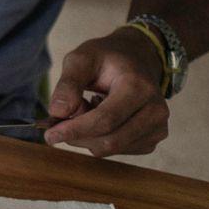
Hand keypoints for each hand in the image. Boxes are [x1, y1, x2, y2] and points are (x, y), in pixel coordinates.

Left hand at [44, 27, 169, 155]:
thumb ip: (68, 83)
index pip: (105, 120)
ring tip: (85, 108)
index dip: (75, 130)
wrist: (137, 59)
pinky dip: (100, 139)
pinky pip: (119, 150)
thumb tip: (57, 112)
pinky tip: (98, 118)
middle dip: (77, 136)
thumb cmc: (107, 58)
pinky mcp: (153, 139)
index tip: (49, 135)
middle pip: (110, 139)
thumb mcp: (81, 58)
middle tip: (58, 121)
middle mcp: (155, 110)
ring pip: (113, 148)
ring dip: (88, 136)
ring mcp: (158, 127)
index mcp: (139, 87)